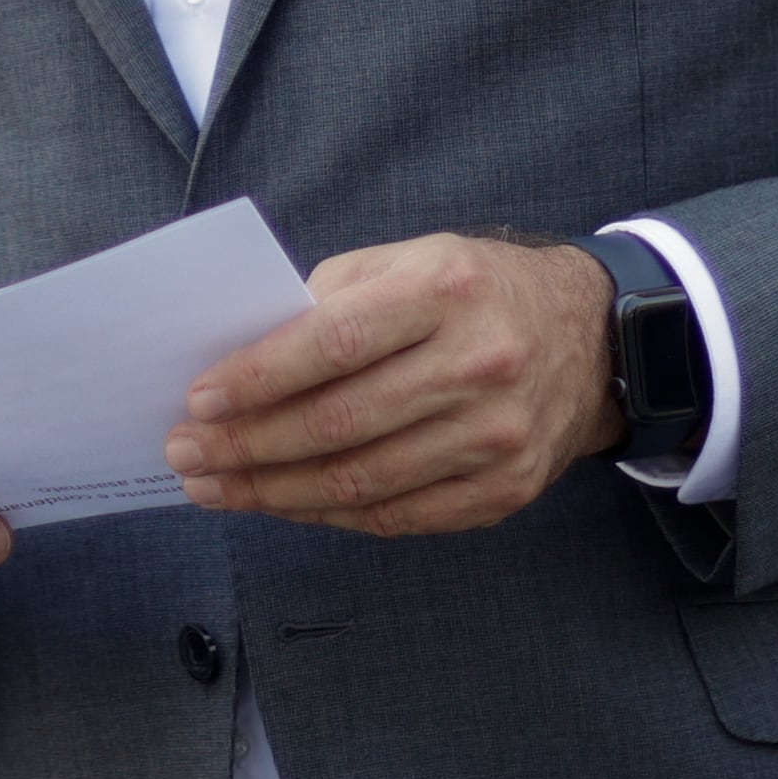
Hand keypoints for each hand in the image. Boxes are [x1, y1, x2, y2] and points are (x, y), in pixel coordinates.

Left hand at [164, 234, 621, 537]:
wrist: (590, 337)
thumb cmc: (474, 290)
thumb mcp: (408, 260)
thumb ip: (331, 300)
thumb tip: (242, 358)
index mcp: (444, 291)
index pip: (334, 345)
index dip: (258, 379)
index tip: (199, 401)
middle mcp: (478, 364)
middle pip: (339, 424)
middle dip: (248, 447)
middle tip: (187, 454)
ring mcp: (497, 436)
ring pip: (362, 483)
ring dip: (274, 494)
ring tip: (215, 487)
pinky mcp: (505, 490)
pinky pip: (398, 518)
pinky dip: (329, 517)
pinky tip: (283, 505)